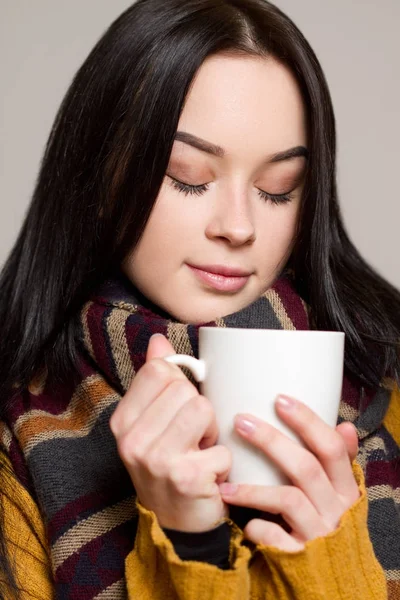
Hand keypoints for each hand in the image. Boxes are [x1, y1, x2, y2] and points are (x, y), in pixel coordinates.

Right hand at [110, 334, 230, 531]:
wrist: (176, 524)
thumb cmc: (168, 466)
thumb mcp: (153, 422)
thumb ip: (155, 379)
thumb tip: (159, 340)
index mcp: (123, 421)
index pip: (158, 370)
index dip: (179, 386)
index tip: (177, 411)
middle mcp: (132, 440)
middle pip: (184, 388)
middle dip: (198, 412)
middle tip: (191, 439)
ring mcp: (156, 460)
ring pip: (203, 409)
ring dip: (212, 433)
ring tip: (200, 452)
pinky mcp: (185, 477)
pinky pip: (222, 445)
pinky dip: (223, 461)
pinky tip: (208, 475)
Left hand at [219, 395, 359, 551]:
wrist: (325, 578)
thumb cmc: (324, 521)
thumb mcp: (336, 492)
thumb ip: (338, 462)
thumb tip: (345, 425)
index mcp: (346, 488)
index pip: (331, 448)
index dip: (308, 421)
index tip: (279, 399)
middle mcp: (336, 509)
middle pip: (306, 467)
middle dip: (271, 440)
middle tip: (240, 421)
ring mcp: (319, 534)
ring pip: (288, 499)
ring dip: (253, 489)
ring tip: (225, 483)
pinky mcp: (301, 556)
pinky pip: (276, 536)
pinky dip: (258, 527)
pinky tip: (245, 522)